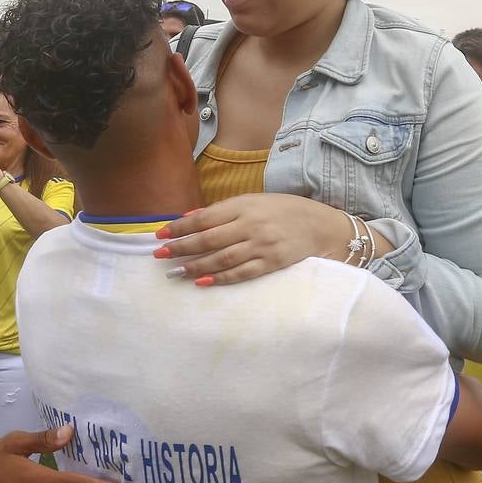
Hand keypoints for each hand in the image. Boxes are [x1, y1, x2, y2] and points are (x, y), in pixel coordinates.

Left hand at [154, 194, 352, 285]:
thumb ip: (223, 210)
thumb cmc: (284, 211)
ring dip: (196, 265)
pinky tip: (202, 281)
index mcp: (244, 205)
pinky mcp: (272, 263)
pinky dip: (220, 278)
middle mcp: (251, 225)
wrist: (321, 226)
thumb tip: (189, 218)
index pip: (205, 217)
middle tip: (160, 255)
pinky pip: (241, 273)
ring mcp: (262, 245)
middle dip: (182, 247)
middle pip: (209, 239)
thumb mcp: (254, 201)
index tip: (160, 234)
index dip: (180, 227)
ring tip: (176, 272)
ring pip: (222, 258)